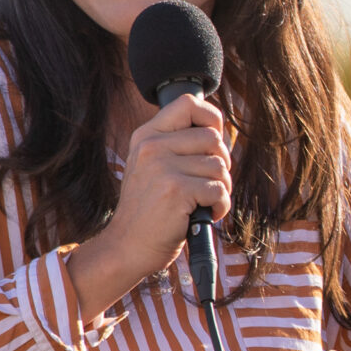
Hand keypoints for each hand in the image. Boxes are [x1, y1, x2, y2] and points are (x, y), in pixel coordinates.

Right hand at [64, 94, 231, 321]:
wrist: (128, 247)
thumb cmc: (150, 211)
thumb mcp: (153, 168)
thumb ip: (178, 146)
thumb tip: (220, 131)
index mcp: (147, 136)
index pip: (188, 103)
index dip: (211, 118)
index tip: (214, 140)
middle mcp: (152, 146)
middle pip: (213, 138)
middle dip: (222, 164)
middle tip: (209, 185)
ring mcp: (162, 167)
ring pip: (220, 166)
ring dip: (221, 189)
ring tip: (202, 203)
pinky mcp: (176, 190)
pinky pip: (219, 189)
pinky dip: (220, 206)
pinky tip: (205, 215)